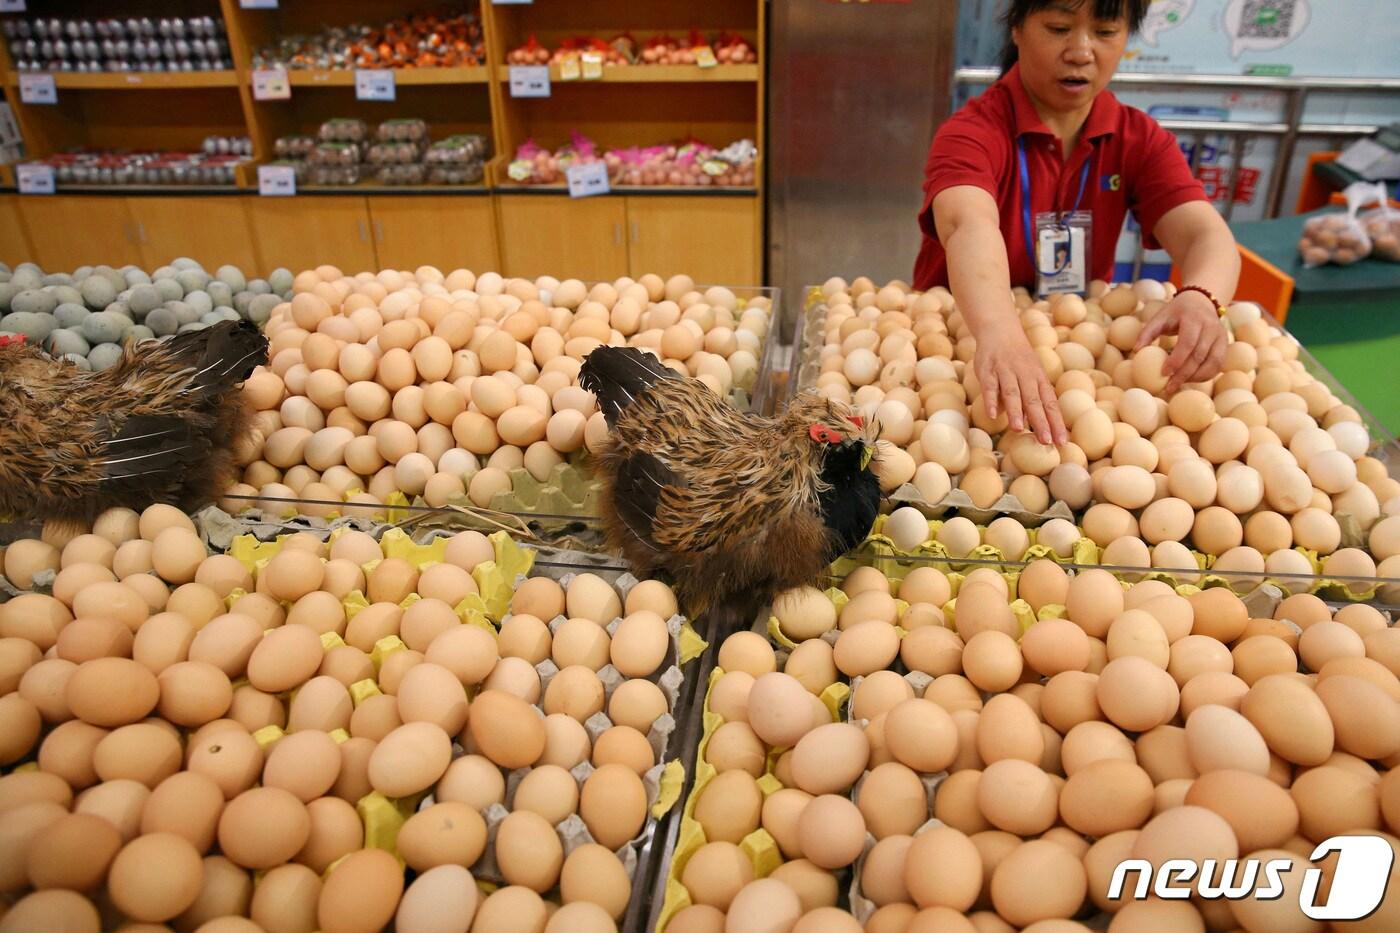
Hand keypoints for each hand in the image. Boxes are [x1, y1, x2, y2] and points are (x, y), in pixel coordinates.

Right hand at [973, 324, 1066, 445]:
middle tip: (1046, 441)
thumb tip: (1028, 422)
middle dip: (1041, 421)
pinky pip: (990, 386)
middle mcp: (1026, 375)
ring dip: (1016, 411)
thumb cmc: (1018, 358)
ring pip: (1013, 393)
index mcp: (1039, 378)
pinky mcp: (988, 370)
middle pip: (1035, 401)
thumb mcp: (1030, 376)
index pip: (1050, 404)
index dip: (1056, 422)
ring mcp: (1007, 372)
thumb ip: (1029, 398)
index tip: (1062, 442)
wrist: (1000, 329)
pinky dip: (991, 400)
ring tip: (1019, 429)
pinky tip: (992, 415)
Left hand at [1135, 290, 1227, 394]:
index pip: (1187, 342)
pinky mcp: (1225, 344)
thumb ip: (1147, 332)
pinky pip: (1218, 364)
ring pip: (1212, 362)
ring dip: (1196, 377)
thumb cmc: (1176, 312)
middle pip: (1199, 355)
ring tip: (1179, 385)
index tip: (1164, 373)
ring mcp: (1221, 335)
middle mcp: (1211, 327)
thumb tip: (1136, 350)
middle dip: (1184, 374)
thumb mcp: (1160, 317)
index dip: (1176, 360)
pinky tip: (1191, 380)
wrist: (1200, 301)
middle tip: (1169, 387)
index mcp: (1194, 318)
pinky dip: (1206, 375)